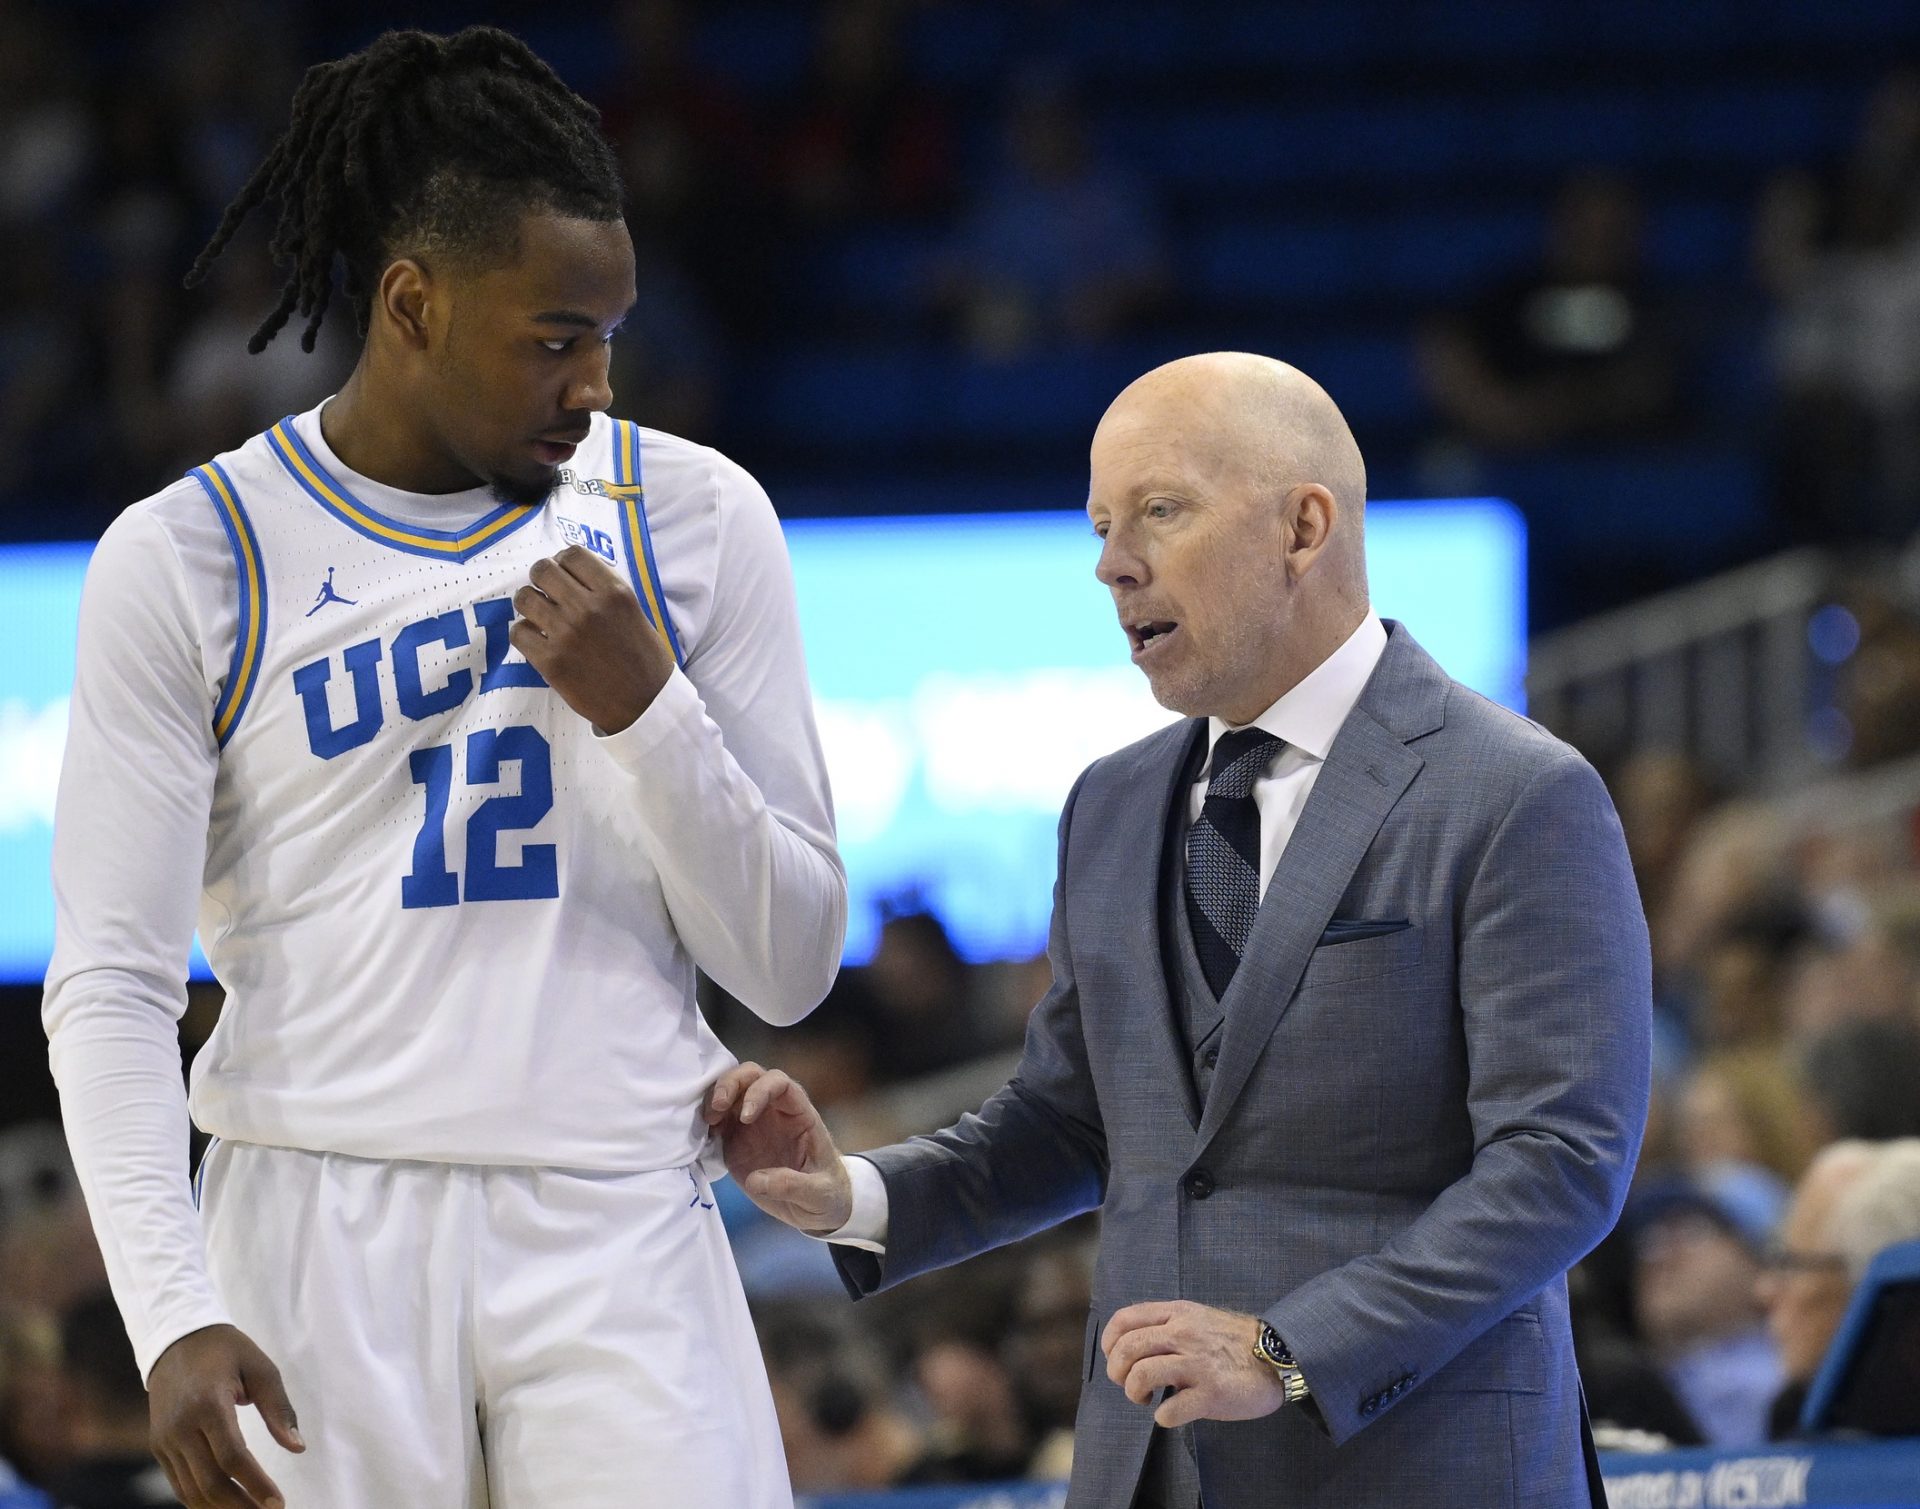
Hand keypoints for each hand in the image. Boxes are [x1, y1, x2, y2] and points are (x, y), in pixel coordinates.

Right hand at [148, 1323, 303, 1508]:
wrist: (175, 1339)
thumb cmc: (226, 1351)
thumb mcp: (261, 1368)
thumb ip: (279, 1409)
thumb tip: (297, 1448)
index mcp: (208, 1404)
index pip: (232, 1457)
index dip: (256, 1484)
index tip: (278, 1502)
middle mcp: (180, 1427)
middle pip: (210, 1482)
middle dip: (241, 1505)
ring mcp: (165, 1439)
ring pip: (191, 1490)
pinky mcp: (158, 1446)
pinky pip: (179, 1483)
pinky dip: (201, 1500)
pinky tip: (226, 1505)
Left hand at [510, 546, 674, 732]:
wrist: (645, 705)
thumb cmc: (643, 658)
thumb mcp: (634, 612)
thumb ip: (603, 590)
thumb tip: (568, 574)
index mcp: (614, 592)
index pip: (572, 554)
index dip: (563, 562)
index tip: (564, 575)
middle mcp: (588, 608)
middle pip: (542, 570)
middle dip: (541, 579)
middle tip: (547, 594)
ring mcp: (566, 634)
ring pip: (524, 598)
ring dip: (529, 605)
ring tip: (540, 617)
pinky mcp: (550, 662)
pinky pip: (518, 632)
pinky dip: (525, 634)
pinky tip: (538, 641)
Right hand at [703, 1063, 852, 1234]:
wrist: (816, 1208)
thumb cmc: (826, 1193)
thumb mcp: (819, 1193)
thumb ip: (793, 1185)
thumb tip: (757, 1180)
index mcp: (800, 1115)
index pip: (780, 1084)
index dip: (760, 1091)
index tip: (745, 1116)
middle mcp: (774, 1112)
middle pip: (750, 1076)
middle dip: (730, 1083)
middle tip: (716, 1107)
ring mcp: (752, 1124)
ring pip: (729, 1093)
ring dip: (713, 1099)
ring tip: (705, 1122)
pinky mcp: (735, 1142)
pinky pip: (716, 1122)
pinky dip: (704, 1123)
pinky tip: (698, 1137)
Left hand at [1102, 1300, 1285, 1427]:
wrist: (1279, 1356)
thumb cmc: (1234, 1341)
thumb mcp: (1198, 1318)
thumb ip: (1168, 1325)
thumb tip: (1133, 1345)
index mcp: (1178, 1313)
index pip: (1125, 1319)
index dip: (1110, 1342)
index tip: (1115, 1359)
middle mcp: (1184, 1334)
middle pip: (1127, 1349)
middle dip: (1117, 1372)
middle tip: (1128, 1384)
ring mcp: (1198, 1364)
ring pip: (1142, 1375)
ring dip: (1135, 1393)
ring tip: (1146, 1399)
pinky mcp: (1212, 1393)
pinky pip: (1170, 1410)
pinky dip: (1163, 1417)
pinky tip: (1171, 1414)